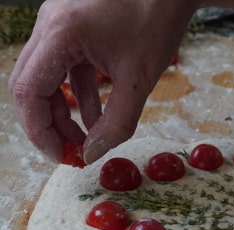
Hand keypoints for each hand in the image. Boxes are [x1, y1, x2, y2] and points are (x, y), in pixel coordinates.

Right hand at [9, 0, 199, 163]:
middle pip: (31, 88)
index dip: (40, 132)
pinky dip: (80, 97)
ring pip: (47, 81)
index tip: (62, 156)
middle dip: (50, 126)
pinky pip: (67, 71)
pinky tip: (98, 118)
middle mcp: (50, 26)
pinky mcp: (73, 31)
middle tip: (74, 152)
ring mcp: (59, 26)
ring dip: (65, 114)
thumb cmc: (158, 21)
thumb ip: (117, 123)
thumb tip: (93, 154)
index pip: (28, 92)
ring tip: (88, 140)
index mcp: (59, 34)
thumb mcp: (138, 80)